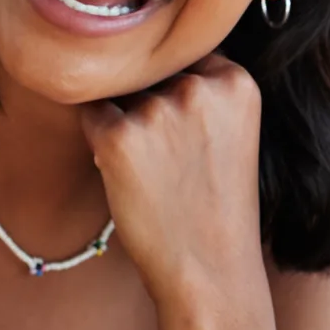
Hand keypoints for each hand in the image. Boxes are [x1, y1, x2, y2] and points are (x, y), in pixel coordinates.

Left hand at [80, 55, 264, 304]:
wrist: (209, 271)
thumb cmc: (217, 208)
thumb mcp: (233, 135)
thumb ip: (205, 93)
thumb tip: (141, 60)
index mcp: (237, 82)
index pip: (186, 58)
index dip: (177, 94)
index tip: (189, 134)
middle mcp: (198, 87)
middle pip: (152, 73)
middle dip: (151, 107)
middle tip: (171, 163)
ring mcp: (157, 111)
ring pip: (121, 95)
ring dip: (126, 124)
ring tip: (155, 174)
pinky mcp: (118, 137)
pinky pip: (92, 117)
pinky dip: (101, 142)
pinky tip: (128, 175)